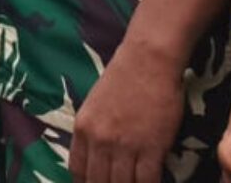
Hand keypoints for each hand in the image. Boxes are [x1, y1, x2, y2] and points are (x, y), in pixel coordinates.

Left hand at [71, 42, 184, 182]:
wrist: (148, 60)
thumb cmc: (124, 78)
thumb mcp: (94, 105)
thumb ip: (92, 132)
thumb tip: (95, 157)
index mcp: (83, 129)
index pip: (78, 171)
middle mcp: (100, 141)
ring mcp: (125, 145)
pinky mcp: (152, 147)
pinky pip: (147, 180)